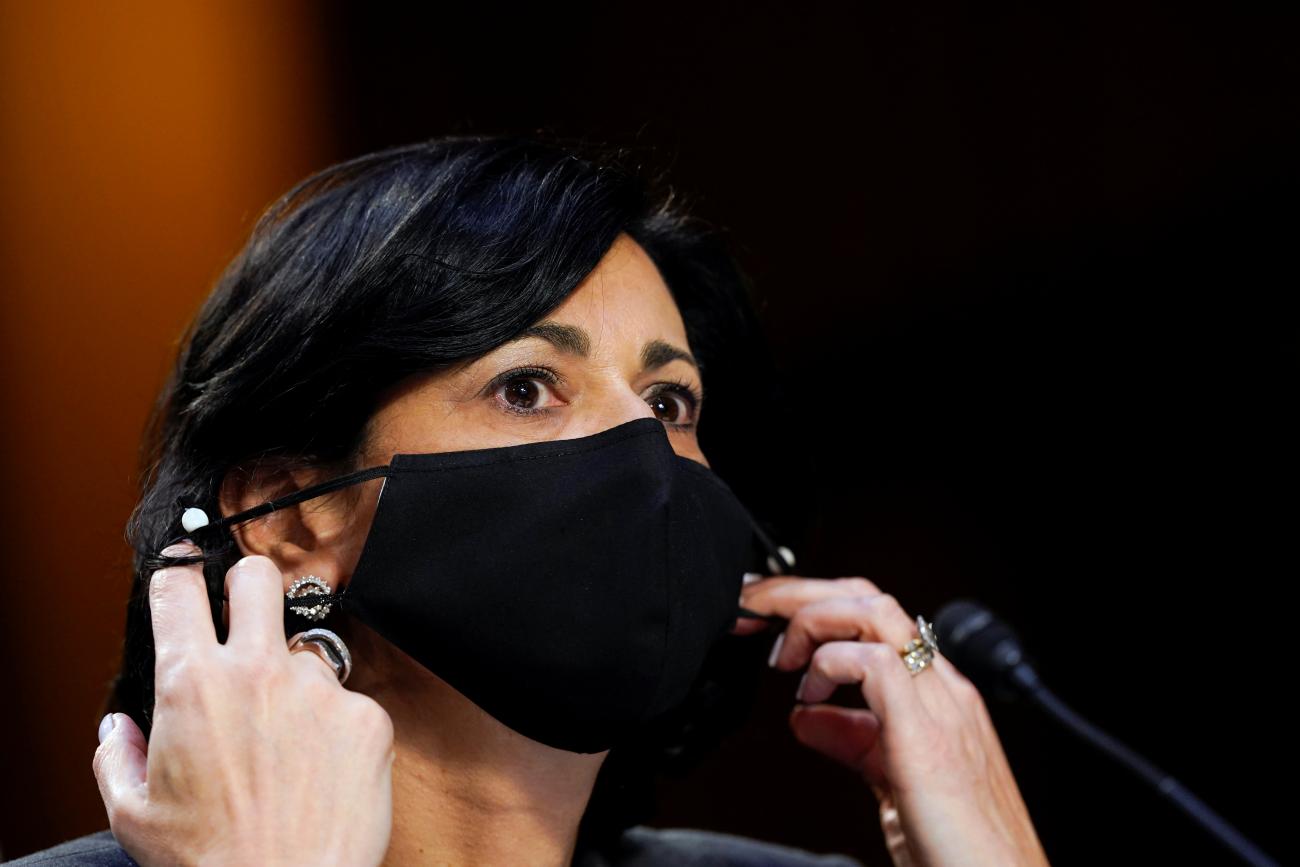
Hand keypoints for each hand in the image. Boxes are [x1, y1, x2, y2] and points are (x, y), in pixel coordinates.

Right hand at [92, 542, 394, 866]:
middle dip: (246, 585)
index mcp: (193, 684)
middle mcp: (258, 671)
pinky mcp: (366, 714)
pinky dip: (335, 727)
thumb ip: (117, 756)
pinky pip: (347, 701)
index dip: (176, 571)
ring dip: (293, 680)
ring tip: (285, 742)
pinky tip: (320, 770)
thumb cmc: (209, 862)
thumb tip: (119, 726)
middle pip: (257, 578)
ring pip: (306, 651)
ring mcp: (318, 689)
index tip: (181, 567)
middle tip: (244, 612)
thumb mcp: (134, 813)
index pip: (177, 590)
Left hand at [734, 574, 1049, 866]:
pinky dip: (831, 665)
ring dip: (812, 618)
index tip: (764, 622)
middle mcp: (942, 689)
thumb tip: (805, 716)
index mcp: (935, 694)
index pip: (873, 616)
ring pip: (873, 611)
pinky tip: (810, 694)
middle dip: (800, 593)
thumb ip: (853, 740)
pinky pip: (876, 664)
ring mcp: (940, 706)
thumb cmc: (959, 848)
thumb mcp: (891, 781)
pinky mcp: (927, 737)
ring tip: (783, 657)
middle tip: (753, 613)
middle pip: (867, 597)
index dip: (813, 606)